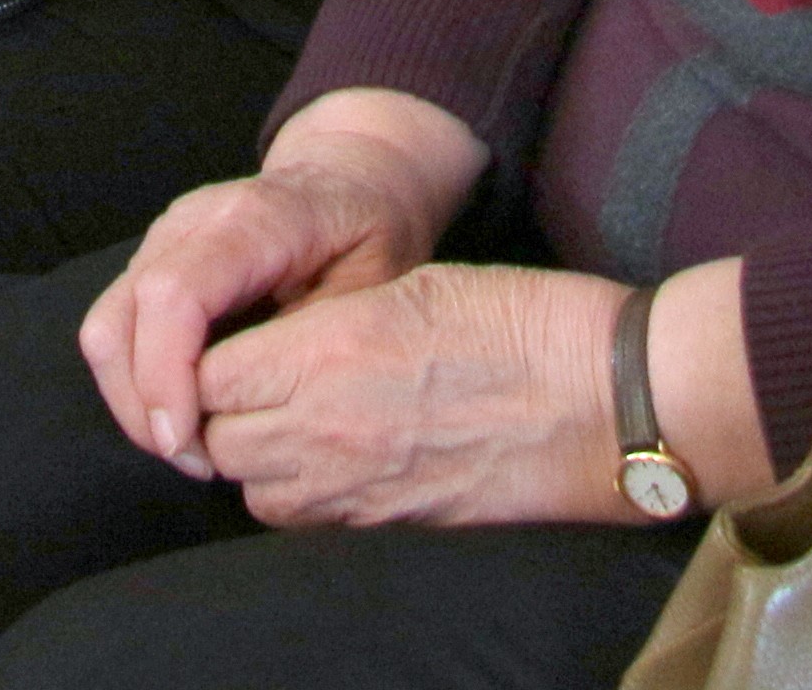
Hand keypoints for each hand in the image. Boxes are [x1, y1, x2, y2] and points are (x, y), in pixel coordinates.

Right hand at [82, 107, 472, 472]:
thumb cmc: (368, 233)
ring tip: (191, 449)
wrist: (352, 178)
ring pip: (106, 327)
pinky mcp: (153, 261)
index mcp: (252, 220)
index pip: (174, 293)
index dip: (164, 374)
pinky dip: (137, 383)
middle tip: (197, 462)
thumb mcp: (375, 284)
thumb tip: (264, 410)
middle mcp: (191, 222)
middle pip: (119, 317)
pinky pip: (117, 327)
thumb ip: (315, 340)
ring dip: (133, 401)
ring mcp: (163, 239)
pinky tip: (184, 416)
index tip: (187, 442)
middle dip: (142, 406)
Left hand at [190, 262, 630, 528]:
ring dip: (256, 456)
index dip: (209, 358)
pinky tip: (327, 458)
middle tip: (254, 382)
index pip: (209, 375)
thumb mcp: (409, 287)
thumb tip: (275, 351)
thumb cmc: (520, 323)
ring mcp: (356, 486)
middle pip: (220, 439)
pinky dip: (297, 494)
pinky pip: (304, 520)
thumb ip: (326, 324)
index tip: (231, 342)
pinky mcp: (388, 523)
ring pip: (252, 489)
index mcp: (329, 352)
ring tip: (289, 420)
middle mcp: (327, 428)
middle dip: (222, 411)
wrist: (601, 399)